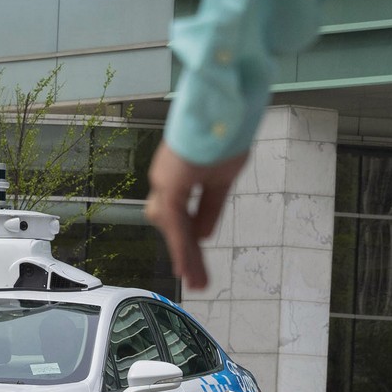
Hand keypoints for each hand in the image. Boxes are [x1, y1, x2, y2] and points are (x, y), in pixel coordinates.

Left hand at [144, 145, 247, 290]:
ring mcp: (165, 181)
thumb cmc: (225, 133)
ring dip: (186, 256)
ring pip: (173, 228)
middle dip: (187, 255)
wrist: (223, 108)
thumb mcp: (222, 179)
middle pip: (175, 226)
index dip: (190, 242)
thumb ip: (209, 208)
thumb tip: (202, 236)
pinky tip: (187, 269)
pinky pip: (175, 222)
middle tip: (197, 281)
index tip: (197, 265)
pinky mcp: (170, 182)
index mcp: (179, 176)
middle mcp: (167, 179)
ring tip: (197, 282)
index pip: (183, 217)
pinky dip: (181, 246)